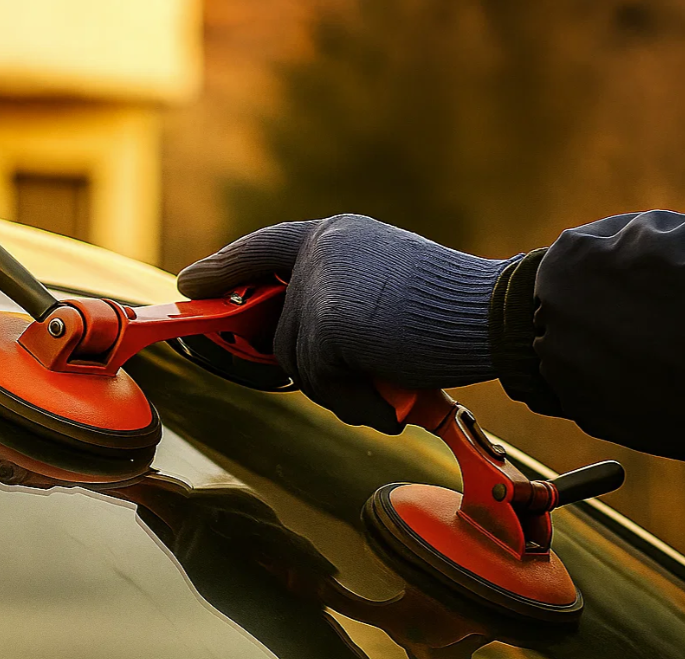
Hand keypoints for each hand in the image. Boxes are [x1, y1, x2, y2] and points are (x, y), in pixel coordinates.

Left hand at [178, 215, 514, 432]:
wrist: (492, 314)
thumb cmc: (455, 311)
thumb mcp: (387, 291)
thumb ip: (342, 303)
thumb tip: (300, 351)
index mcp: (337, 235)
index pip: (266, 248)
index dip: (226, 267)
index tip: (192, 282)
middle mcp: (320, 250)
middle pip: (281, 329)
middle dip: (314, 368)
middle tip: (364, 386)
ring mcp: (320, 283)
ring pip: (296, 362)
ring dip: (341, 388)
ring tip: (391, 381)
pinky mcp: (327, 320)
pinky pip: (318, 380)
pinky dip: (354, 398)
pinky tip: (391, 388)